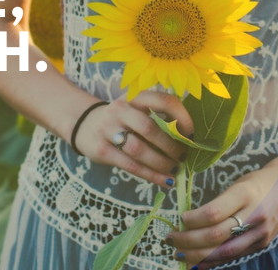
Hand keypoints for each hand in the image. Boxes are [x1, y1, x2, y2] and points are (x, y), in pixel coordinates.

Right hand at [73, 91, 194, 188]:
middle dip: (171, 145)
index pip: (163, 100)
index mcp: (135, 96)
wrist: (85, 125)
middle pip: (150, 128)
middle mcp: (120, 109)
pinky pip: (131, 165)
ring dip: (161, 162)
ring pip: (139, 149)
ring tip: (175, 170)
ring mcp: (108, 129)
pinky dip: (151, 175)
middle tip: (184, 156)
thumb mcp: (137, 110)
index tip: (192, 133)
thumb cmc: (123, 120)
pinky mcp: (102, 150)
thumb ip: (158, 118)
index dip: (182, 117)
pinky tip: (165, 181)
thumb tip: (189, 140)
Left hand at [165, 162, 277, 267]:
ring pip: (224, 252)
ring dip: (198, 255)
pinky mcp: (262, 244)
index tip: (179, 218)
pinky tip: (198, 262)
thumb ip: (220, 202)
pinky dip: (213, 261)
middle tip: (171, 239)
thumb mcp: (238, 183)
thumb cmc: (258, 181)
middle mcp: (254, 214)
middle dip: (189, 240)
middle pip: (216, 235)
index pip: (214, 212)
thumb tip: (190, 220)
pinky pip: (234, 256)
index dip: (193, 219)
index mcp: (245, 193)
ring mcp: (260, 233)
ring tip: (179, 253)